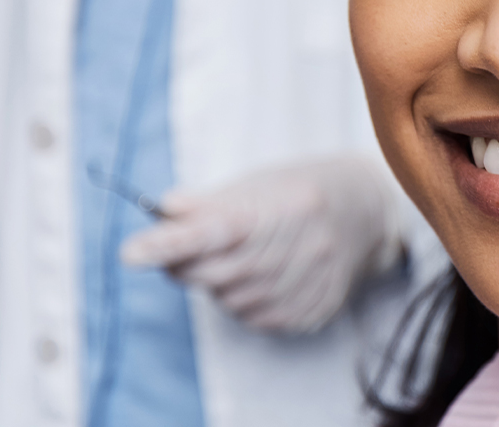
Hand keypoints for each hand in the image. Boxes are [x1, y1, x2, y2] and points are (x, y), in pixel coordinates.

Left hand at [119, 156, 404, 333]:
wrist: (368, 212)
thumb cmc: (300, 191)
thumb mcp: (257, 182)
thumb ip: (208, 201)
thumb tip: (163, 211)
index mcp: (283, 207)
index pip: (215, 230)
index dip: (170, 243)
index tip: (131, 252)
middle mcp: (300, 248)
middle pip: (214, 272)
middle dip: (184, 262)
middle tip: (179, 247)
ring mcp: (308, 285)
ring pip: (228, 299)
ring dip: (215, 281)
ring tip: (239, 254)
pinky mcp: (311, 312)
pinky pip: (252, 317)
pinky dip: (240, 299)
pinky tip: (259, 275)